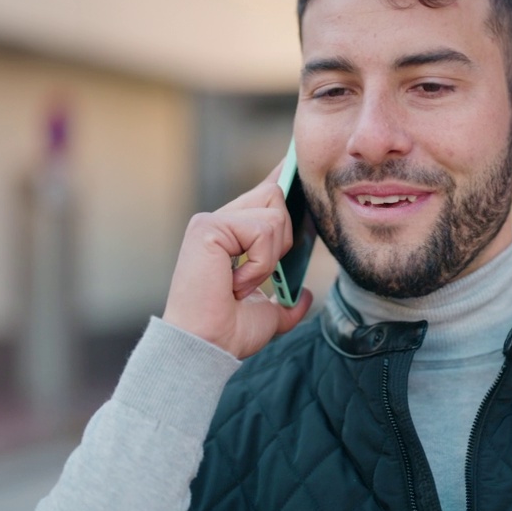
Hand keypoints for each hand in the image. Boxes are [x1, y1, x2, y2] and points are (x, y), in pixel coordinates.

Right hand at [162, 161, 312, 357]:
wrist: (207, 347)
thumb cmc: (229, 332)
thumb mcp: (269, 315)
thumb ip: (287, 302)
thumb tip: (304, 296)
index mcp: (229, 236)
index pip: (262, 195)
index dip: (280, 179)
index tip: (293, 164)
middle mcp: (217, 223)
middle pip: (274, 196)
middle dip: (284, 237)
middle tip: (262, 274)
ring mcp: (210, 222)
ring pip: (273, 215)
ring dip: (270, 257)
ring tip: (243, 283)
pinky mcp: (208, 227)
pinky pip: (262, 231)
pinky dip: (260, 263)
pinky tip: (236, 282)